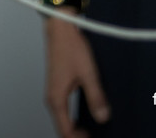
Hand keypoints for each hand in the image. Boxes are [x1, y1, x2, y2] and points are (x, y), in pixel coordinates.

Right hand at [43, 16, 108, 137]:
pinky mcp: (58, 86)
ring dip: (74, 128)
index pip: (65, 130)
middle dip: (76, 136)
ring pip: (62, 118)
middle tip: (93, 137)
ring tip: (91, 132)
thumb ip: (96, 97)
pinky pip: (63, 109)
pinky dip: (72, 118)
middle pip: (62, 127)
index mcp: (56, 99)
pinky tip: (85, 117)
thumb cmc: (71, 47)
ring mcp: (54, 92)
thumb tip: (103, 117)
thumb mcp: (88, 74)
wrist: (60, 29)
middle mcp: (52, 98)